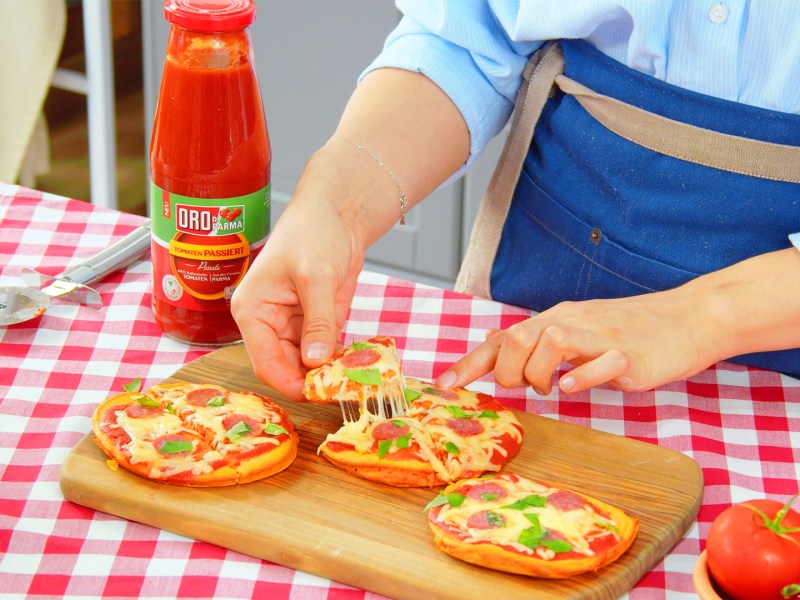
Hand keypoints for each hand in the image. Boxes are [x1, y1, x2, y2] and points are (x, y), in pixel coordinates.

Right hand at [231, 179, 364, 400]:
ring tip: (353, 379)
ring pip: (306, 366)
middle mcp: (268, 324)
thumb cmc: (314, 232)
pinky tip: (357, 365)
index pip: (264, 362)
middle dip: (311, 381)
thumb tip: (315, 361)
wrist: (337, 213)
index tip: (316, 395)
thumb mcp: (317, 276)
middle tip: (342, 390)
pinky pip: (324, 353)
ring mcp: (292, 326)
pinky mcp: (316, 325)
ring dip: (327, 374)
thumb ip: (318, 321)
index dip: (289, 383)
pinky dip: (338, 361)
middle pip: (285, 369)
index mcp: (253, 311)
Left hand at [436, 288, 717, 394]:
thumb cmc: (627, 331)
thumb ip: (539, 345)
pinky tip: (575, 387)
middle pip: (516, 338)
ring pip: (550, 343)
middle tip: (524, 388)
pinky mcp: (629, 355)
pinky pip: (599, 363)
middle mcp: (570, 322)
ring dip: (539, 375)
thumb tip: (501, 352)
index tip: (444, 385)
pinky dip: (581, 378)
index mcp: (554, 320)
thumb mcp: (576, 333)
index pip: (502, 339)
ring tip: (554, 389)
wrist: (686, 319)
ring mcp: (600, 337)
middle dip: (505, 372)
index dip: (470, 364)